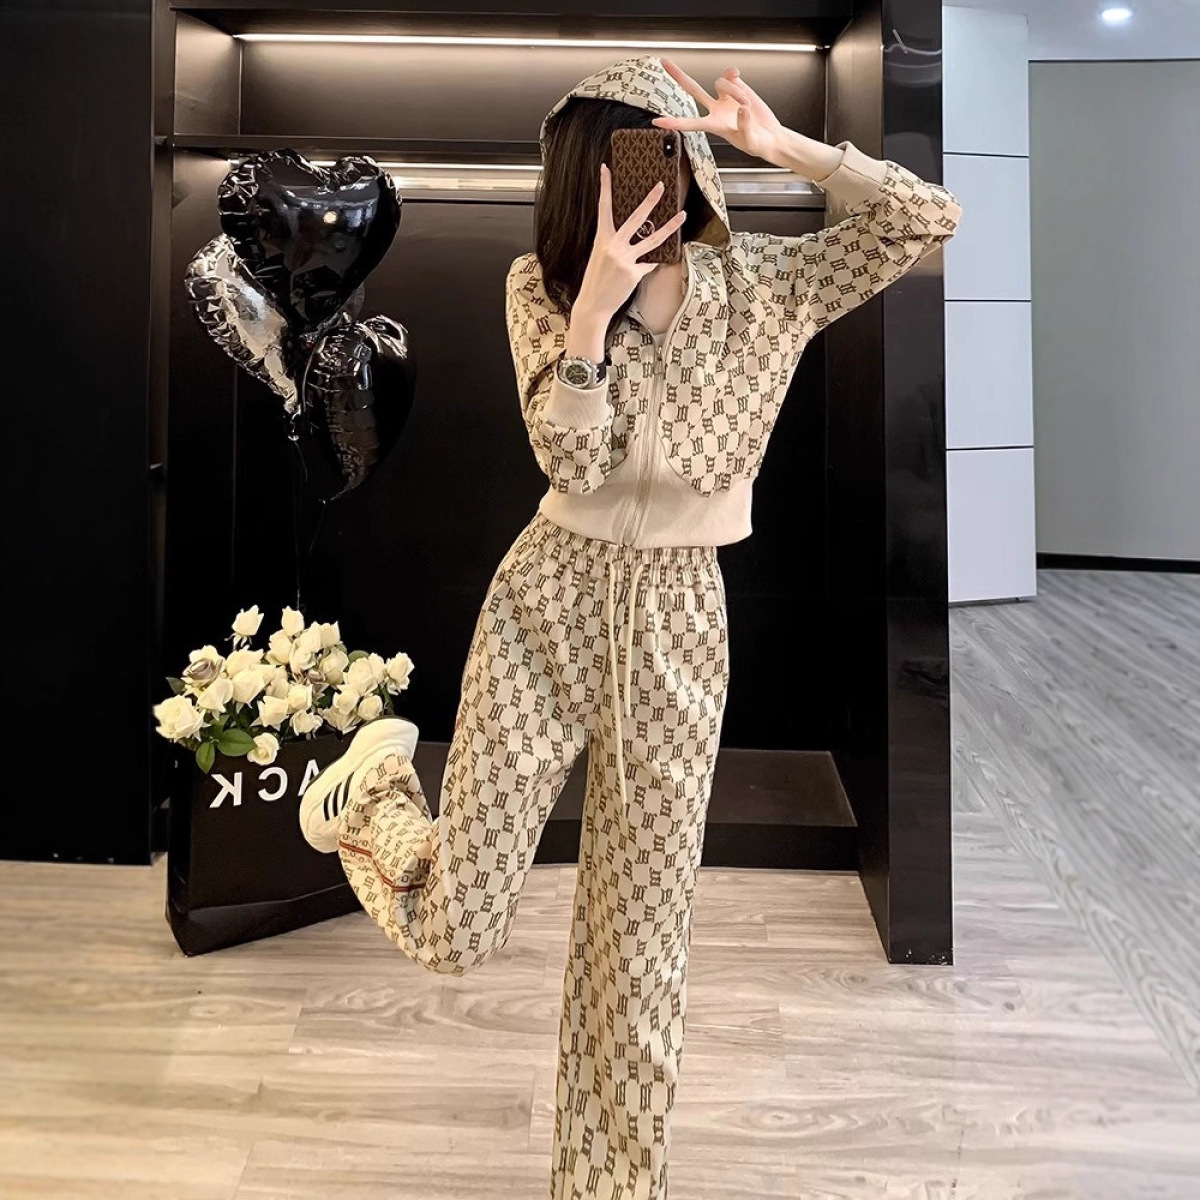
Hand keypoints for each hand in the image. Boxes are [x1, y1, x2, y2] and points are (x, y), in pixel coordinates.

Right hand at [572, 163, 686, 325]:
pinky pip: (649, 264)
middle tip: (661, 186)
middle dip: (650, 200)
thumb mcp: (600, 257)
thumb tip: (633, 235)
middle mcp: (613, 246)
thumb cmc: (596, 281)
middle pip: (636, 218)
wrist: (593, 305)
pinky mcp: (634, 273)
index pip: (603, 207)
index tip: (606, 169)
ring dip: (670, 227)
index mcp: (602, 239)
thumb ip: (615, 243)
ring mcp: (625, 259)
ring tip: (682, 216)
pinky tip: (647, 266)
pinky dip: (650, 264)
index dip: (605, 187)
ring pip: (653, 240)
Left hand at [651, 57, 786, 164]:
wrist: (769, 135)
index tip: (657, 122)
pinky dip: (734, 75)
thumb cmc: (757, 143)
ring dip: (734, 91)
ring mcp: (725, 96)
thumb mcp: (751, 141)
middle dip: (678, 76)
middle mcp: (715, 109)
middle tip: (664, 62)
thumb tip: (742, 108)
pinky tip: (738, 77)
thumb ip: (745, 126)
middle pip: (693, 89)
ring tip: (745, 104)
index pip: (690, 123)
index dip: (674, 122)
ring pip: (720, 82)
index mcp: (714, 126)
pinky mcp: (737, 86)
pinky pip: (730, 74)